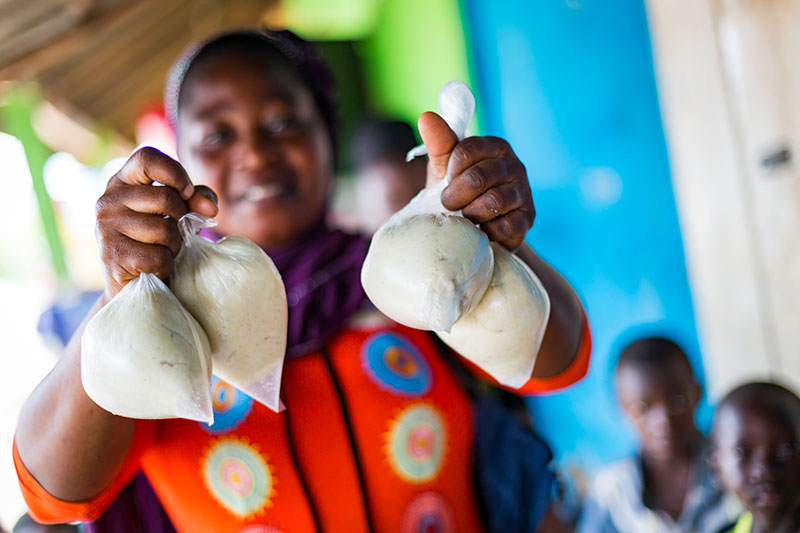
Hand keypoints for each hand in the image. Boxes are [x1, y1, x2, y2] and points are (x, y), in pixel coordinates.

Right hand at [95, 147, 217, 297]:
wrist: (134, 285)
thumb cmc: (158, 241)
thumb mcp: (178, 212)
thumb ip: (196, 198)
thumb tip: (209, 207)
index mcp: (123, 181)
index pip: (147, 157)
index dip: (175, 172)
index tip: (188, 193)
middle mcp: (108, 200)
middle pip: (166, 197)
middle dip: (181, 220)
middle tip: (172, 234)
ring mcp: (105, 227)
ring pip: (165, 229)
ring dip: (174, 245)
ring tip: (161, 251)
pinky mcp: (112, 256)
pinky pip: (158, 257)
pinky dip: (166, 265)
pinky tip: (152, 267)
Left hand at [418, 112, 533, 249]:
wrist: (475, 227)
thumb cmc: (459, 192)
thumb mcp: (445, 169)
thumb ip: (439, 144)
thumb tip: (426, 117)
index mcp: (495, 147)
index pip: (467, 150)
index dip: (451, 171)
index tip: (447, 182)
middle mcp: (515, 165)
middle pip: (478, 178)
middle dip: (455, 196)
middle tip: (449, 204)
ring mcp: (524, 192)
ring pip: (493, 202)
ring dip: (471, 213)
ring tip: (466, 216)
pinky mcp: (527, 219)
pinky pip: (504, 226)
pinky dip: (487, 230)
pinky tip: (483, 228)